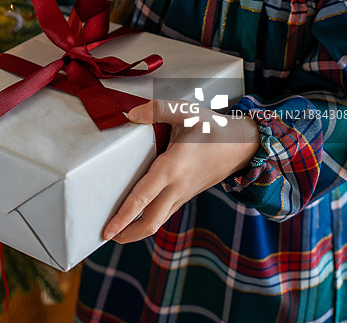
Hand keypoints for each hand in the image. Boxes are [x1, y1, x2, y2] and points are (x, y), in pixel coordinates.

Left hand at [103, 99, 259, 243]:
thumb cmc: (211, 128)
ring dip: (137, 230)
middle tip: (106, 236)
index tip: (108, 230)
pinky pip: (165, 213)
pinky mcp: (186, 194)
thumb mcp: (185, 111)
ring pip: (158, 221)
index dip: (124, 215)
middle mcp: (177, 186)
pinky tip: (140, 216)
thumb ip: (157, 110)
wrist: (240, 145)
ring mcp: (183, 194)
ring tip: (117, 232)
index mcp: (173, 167)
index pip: (143, 196)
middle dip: (127, 233)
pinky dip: (150, 219)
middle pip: (150, 221)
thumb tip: (131, 114)